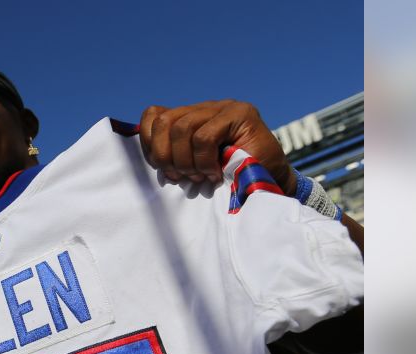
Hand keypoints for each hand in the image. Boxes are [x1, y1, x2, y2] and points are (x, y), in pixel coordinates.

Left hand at [139, 100, 295, 195]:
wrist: (266, 184)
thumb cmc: (226, 179)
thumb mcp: (189, 166)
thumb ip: (172, 153)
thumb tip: (149, 155)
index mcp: (190, 116)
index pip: (154, 115)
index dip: (149, 143)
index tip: (162, 168)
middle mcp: (205, 107)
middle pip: (164, 122)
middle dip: (165, 156)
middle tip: (181, 177)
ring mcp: (224, 106)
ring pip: (182, 127)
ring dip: (185, 160)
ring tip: (199, 176)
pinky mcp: (240, 114)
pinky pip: (204, 137)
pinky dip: (203, 161)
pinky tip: (214, 172)